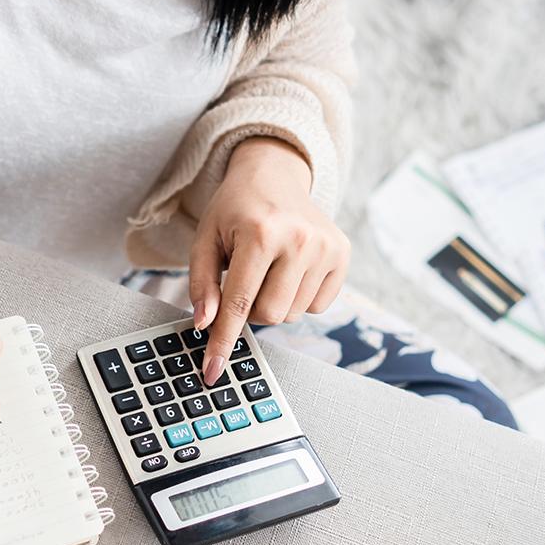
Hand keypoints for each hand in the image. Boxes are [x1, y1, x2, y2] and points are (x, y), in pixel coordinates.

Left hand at [189, 137, 349, 384]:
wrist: (274, 173)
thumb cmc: (235, 209)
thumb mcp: (206, 239)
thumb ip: (201, 284)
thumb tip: (205, 324)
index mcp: (261, 232)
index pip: (240, 303)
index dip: (223, 341)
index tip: (213, 371)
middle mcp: (300, 240)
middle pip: (270, 315)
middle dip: (250, 309)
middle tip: (244, 280)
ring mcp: (326, 247)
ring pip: (292, 314)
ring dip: (274, 302)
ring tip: (268, 268)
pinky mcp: (343, 254)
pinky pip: (316, 306)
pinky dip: (297, 297)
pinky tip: (290, 269)